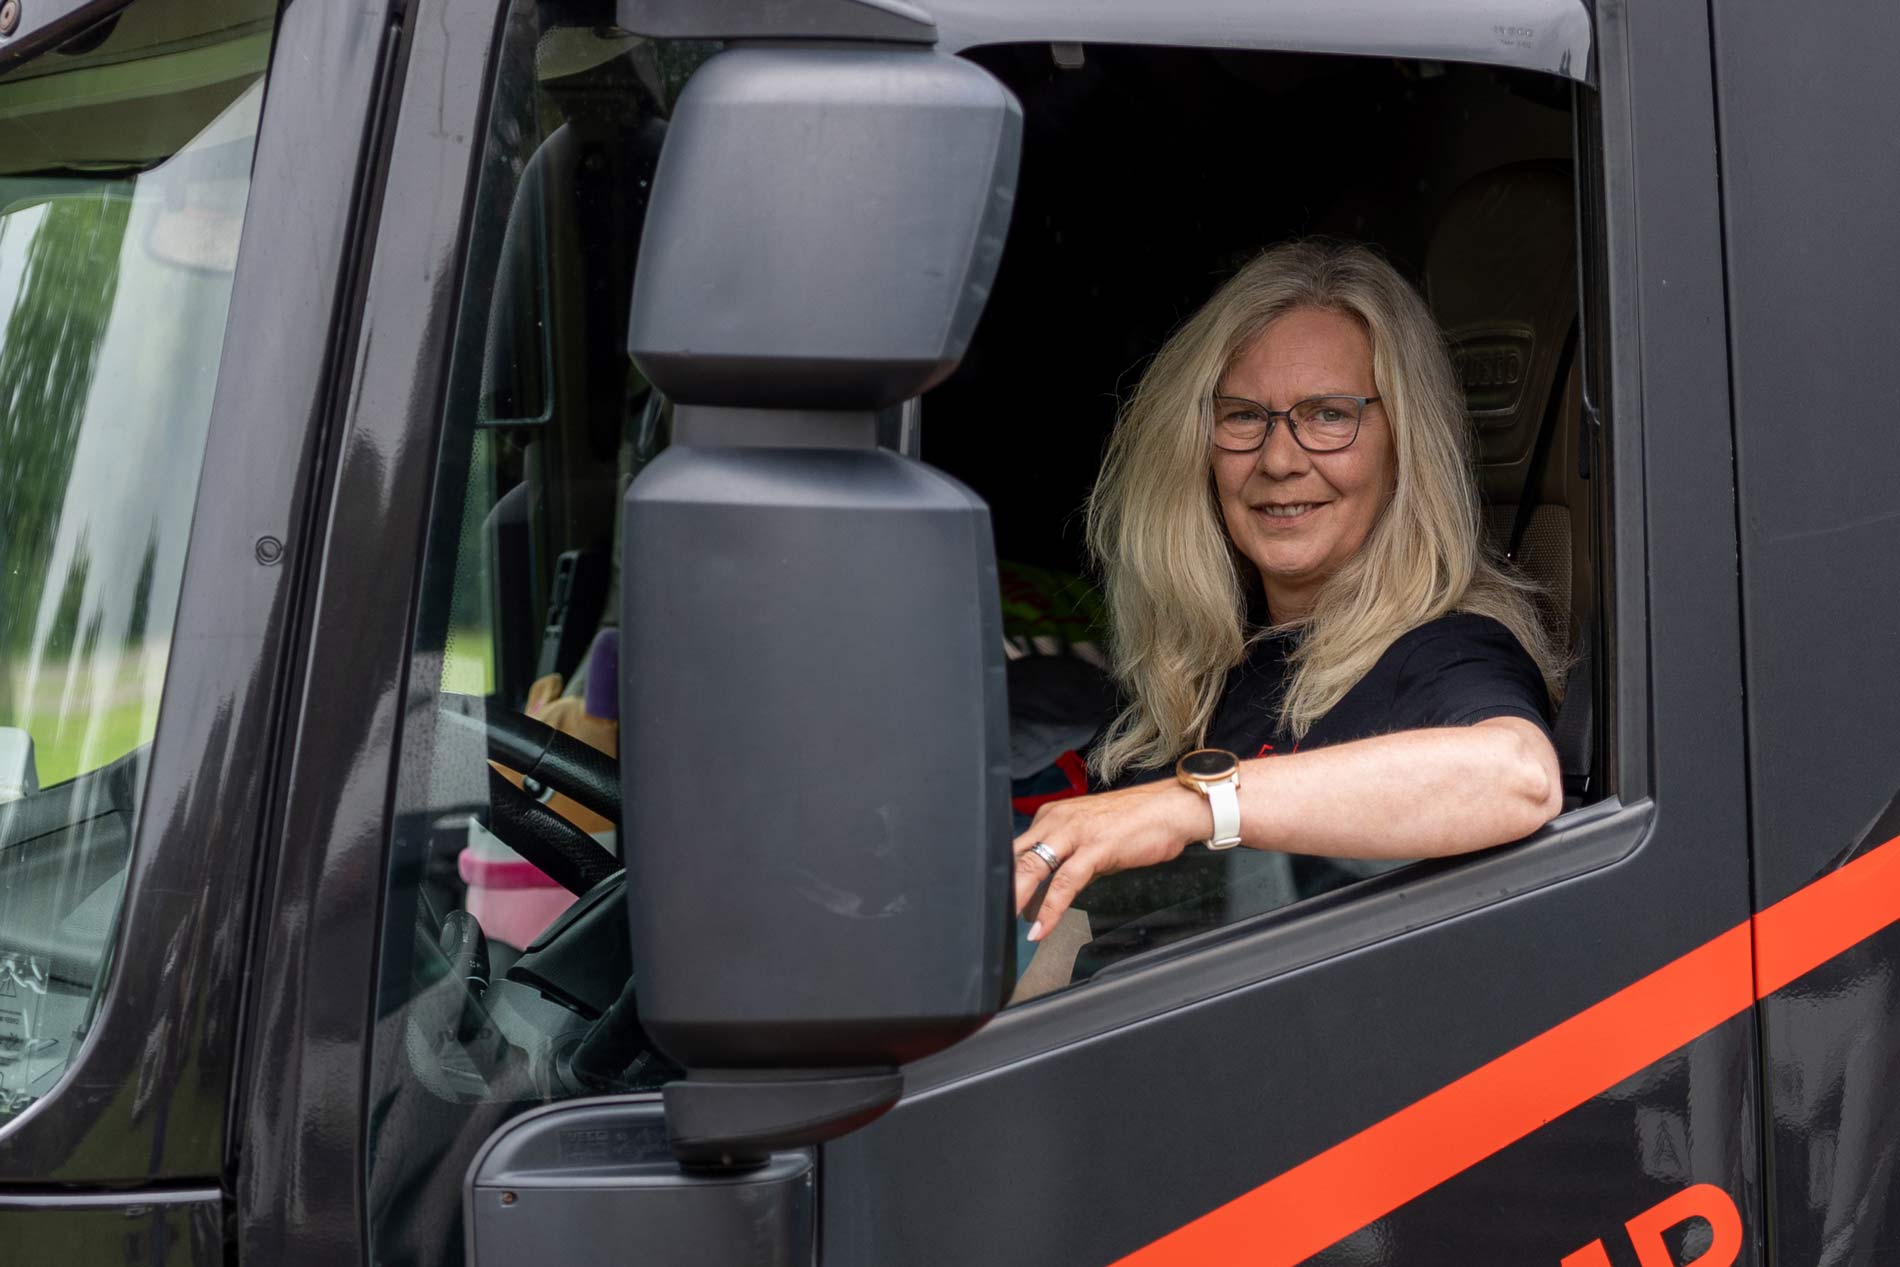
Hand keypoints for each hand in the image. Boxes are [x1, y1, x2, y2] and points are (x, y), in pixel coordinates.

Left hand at [1013, 779, 1209, 939]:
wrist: (1171, 808)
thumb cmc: (1136, 822)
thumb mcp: (1090, 838)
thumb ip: (1066, 862)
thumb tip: (1045, 894)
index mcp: (1052, 816)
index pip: (1017, 848)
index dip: (1003, 877)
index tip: (995, 901)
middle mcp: (1057, 820)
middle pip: (1017, 857)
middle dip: (1001, 888)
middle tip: (989, 914)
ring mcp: (1075, 833)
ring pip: (1034, 868)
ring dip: (1017, 900)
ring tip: (1007, 924)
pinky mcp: (1095, 848)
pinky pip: (1064, 883)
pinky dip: (1050, 909)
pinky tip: (1042, 927)